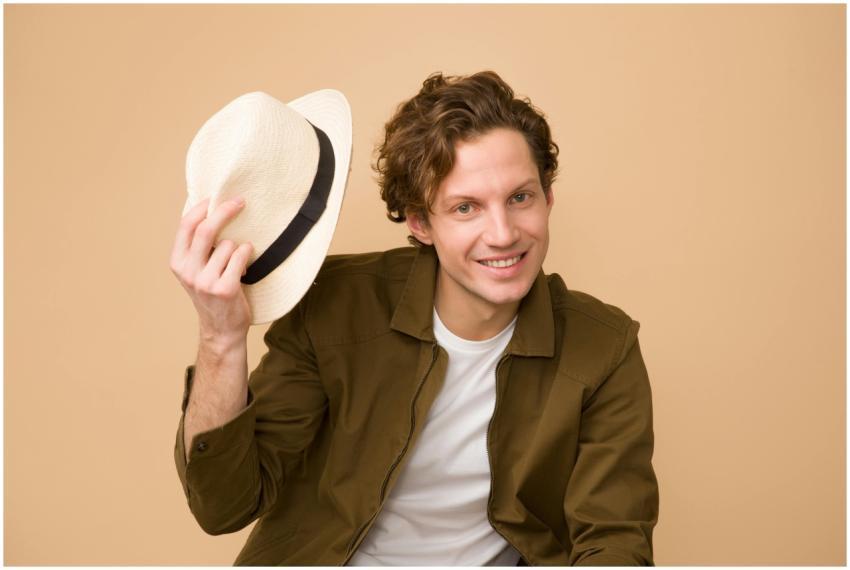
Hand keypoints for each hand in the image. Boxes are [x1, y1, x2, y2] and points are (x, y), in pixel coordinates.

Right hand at [169, 196, 254, 346]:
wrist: (221, 330)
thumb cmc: (212, 294)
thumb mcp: (196, 270)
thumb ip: (198, 247)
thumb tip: (209, 210)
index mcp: (177, 262)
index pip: (186, 225)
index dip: (201, 207)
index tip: (215, 197)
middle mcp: (188, 271)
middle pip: (206, 229)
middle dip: (225, 210)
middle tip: (240, 202)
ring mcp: (205, 281)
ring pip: (229, 244)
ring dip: (239, 248)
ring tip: (238, 264)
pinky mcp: (225, 288)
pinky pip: (241, 256)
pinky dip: (247, 255)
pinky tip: (245, 268)